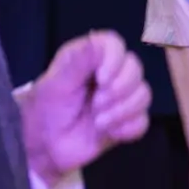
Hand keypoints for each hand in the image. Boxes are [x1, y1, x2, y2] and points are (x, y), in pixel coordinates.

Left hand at [21, 32, 150, 181]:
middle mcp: (111, 74)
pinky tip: (110, 132)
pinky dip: (127, 128)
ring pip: (143, 94)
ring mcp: (121, 98)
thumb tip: (98, 39)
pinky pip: (142, 121)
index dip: (115, 60)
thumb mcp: (56, 84)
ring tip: (99, 122)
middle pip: (135, 69)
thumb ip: (78, 61)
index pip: (115, 45)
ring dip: (121, 111)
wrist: (44, 148)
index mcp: (92, 59)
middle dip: (118, 90)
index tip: (102, 79)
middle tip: (96, 104)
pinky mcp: (126, 122)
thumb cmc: (46, 110)